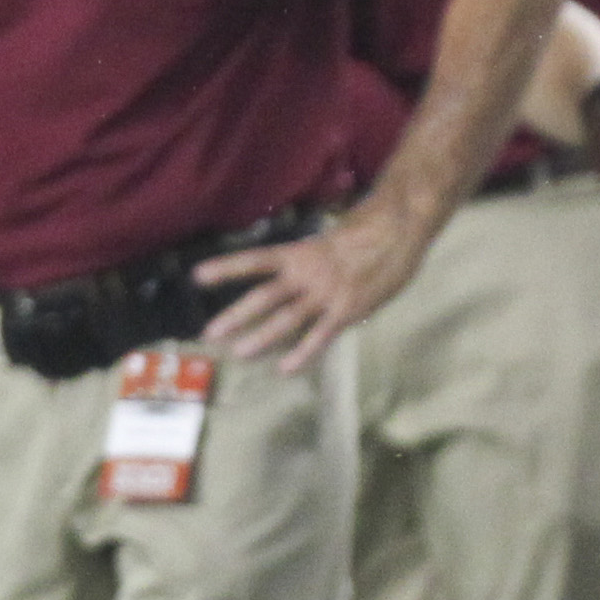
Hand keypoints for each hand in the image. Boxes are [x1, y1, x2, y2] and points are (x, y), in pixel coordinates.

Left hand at [201, 202, 424, 369]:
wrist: (401, 229)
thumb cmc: (368, 232)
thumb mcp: (331, 239)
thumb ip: (311, 261)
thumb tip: (295, 274)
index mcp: (301, 252)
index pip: (256, 260)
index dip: (226, 268)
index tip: (198, 276)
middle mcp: (308, 274)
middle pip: (264, 296)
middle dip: (236, 316)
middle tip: (210, 333)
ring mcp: (327, 294)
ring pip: (288, 319)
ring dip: (261, 338)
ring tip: (239, 353)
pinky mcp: (348, 311)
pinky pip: (320, 336)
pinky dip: (302, 354)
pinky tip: (285, 370)